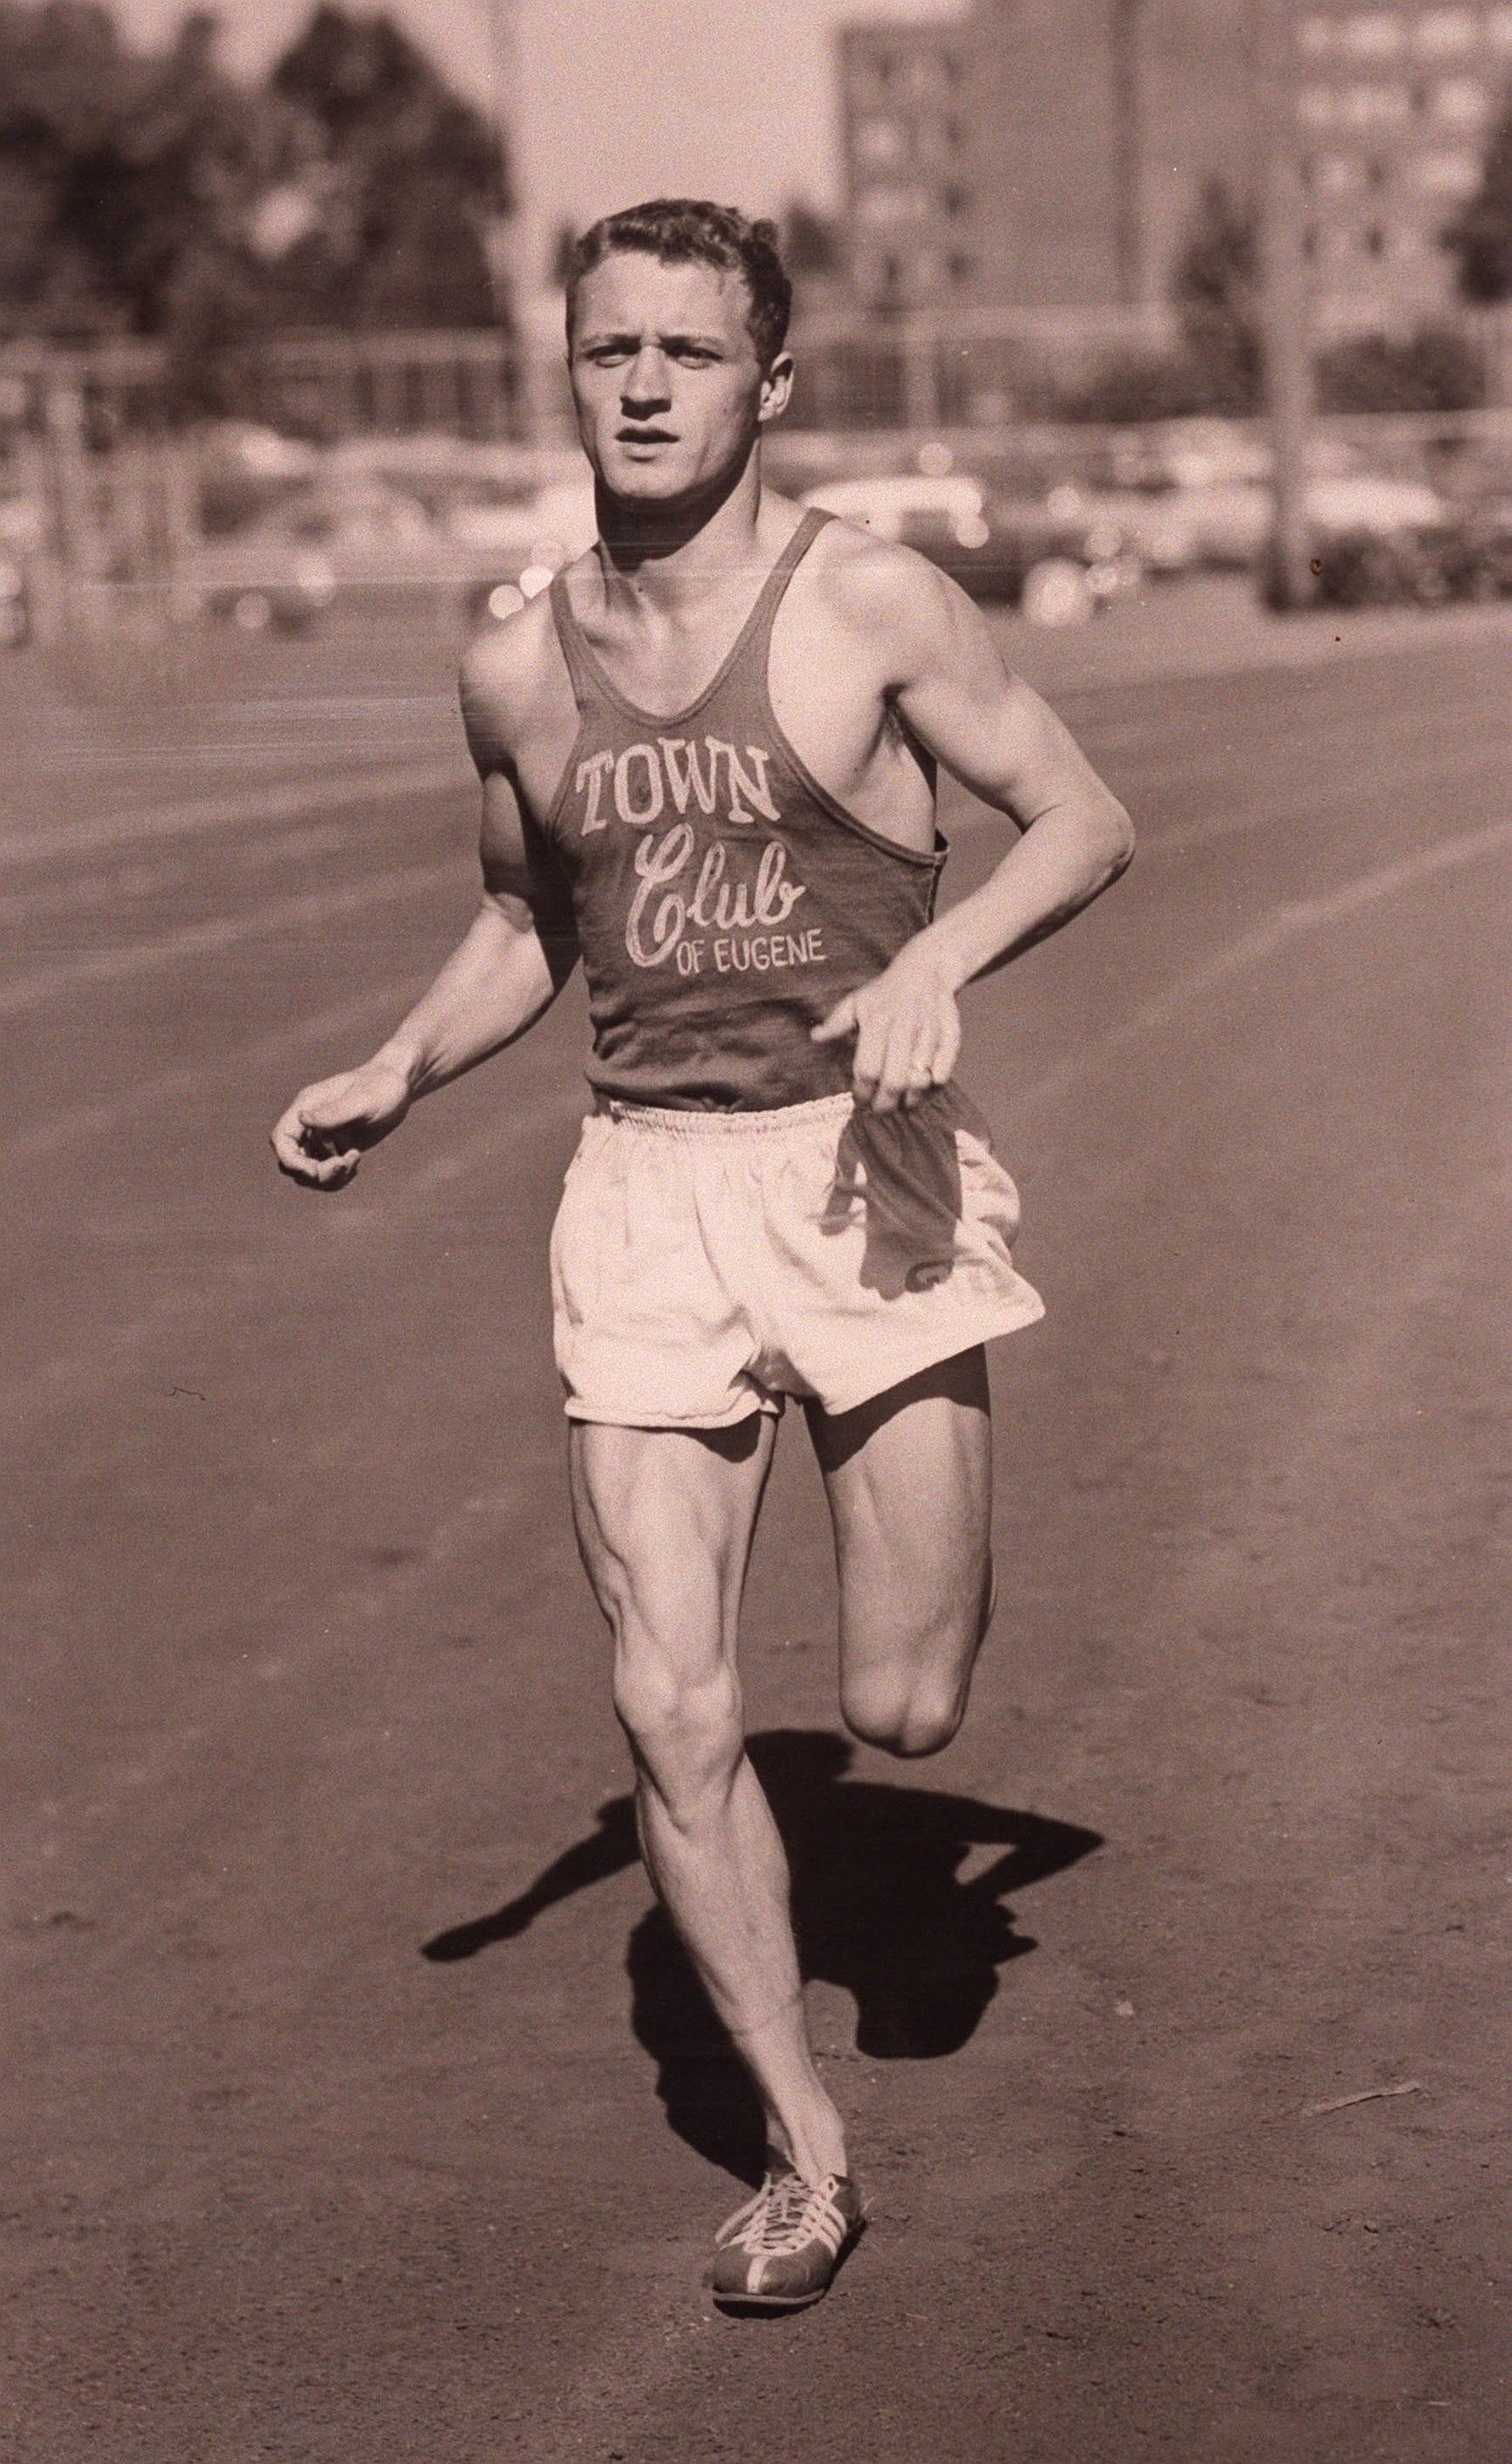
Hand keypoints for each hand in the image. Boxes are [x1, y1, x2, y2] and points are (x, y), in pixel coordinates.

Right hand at [269, 1056, 412, 1188]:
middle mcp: (309, 1123)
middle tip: (345, 1164)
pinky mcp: (335, 1147)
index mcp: (308, 1105)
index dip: (291, 1160)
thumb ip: (334, 1112)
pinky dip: (339, 1175)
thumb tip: (303, 1119)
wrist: (398, 1085)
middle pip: (292, 1161)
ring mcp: (321, 1136)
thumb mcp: (362, 1100)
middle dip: (315, 1172)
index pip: (282, 1138)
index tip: (314, 1170)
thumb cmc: (382, 1086)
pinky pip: (326, 1172)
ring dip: (329, 1176)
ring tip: (355, 1159)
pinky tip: (356, 1158)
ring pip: (308, 1171)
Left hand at [811, 943, 961, 1112]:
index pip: (867, 1069)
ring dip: (910, 1099)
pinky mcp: (950, 1035)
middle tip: (880, 1109)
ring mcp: (929, 1032)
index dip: (862, 1091)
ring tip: (901, 1103)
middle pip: (894, 1081)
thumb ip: (837, 1023)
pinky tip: (924, 1089)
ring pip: (921, 1081)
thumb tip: (815, 1037)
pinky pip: (945, 1071)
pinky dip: (934, 1085)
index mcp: (877, 1021)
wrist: (926, 970)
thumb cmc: (885, 993)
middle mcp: (904, 1027)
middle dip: (885, 1104)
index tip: (860, 1099)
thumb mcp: (856, 1002)